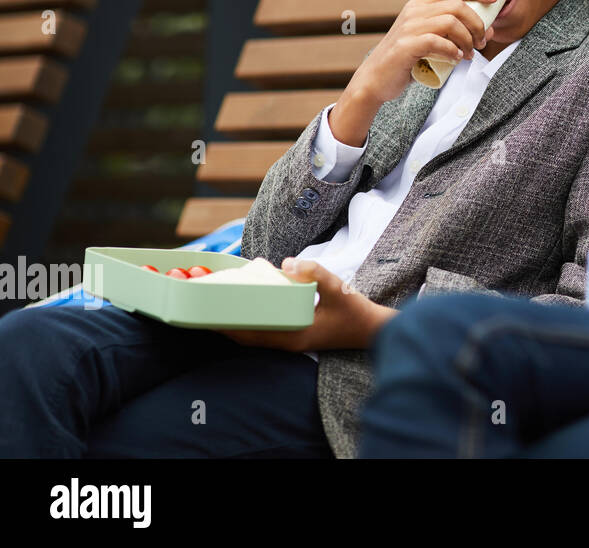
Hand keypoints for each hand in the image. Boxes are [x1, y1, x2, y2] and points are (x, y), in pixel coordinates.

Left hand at [218, 258, 396, 351]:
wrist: (371, 330)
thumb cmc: (355, 312)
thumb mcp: (338, 289)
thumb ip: (315, 274)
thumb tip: (287, 263)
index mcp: (293, 336)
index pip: (250, 334)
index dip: (226, 325)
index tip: (205, 314)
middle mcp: (287, 342)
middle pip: (246, 336)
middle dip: (224, 323)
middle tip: (202, 307)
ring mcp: (291, 341)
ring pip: (254, 334)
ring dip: (235, 323)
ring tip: (216, 306)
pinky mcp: (294, 335)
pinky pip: (264, 330)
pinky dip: (249, 320)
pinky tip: (244, 306)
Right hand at [349, 0, 500, 106]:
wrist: (375, 79)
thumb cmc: (407, 60)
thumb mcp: (433, 41)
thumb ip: (457, 34)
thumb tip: (489, 30)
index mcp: (419, 5)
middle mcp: (414, 11)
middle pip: (457, 5)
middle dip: (477, 23)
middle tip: (481, 42)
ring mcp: (409, 27)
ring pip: (451, 22)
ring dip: (467, 39)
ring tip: (469, 54)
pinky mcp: (406, 45)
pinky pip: (438, 42)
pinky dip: (452, 51)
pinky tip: (455, 59)